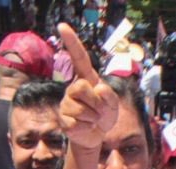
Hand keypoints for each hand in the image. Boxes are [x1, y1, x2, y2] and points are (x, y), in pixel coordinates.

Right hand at [57, 23, 118, 149]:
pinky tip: (87, 127)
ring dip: (94, 117)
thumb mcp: (113, 103)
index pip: (79, 58)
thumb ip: (108, 94)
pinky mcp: (63, 120)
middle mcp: (73, 88)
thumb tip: (96, 90)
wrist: (96, 135)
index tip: (62, 26)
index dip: (71, 42)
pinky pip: (78, 123)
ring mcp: (66, 104)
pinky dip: (88, 128)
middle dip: (97, 102)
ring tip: (94, 119)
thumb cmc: (104, 115)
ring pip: (81, 109)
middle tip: (100, 110)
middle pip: (81, 87)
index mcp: (86, 79)